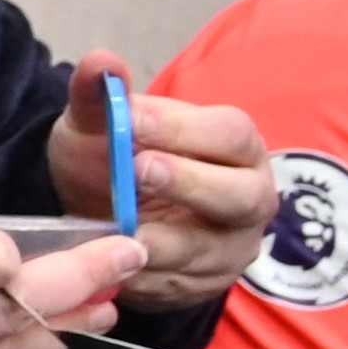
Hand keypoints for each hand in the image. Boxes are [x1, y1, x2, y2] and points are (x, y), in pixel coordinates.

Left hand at [51, 53, 273, 312]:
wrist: (101, 211)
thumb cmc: (113, 157)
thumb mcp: (98, 125)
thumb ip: (100, 96)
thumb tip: (101, 62)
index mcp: (235, 145)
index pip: (229, 134)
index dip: (182, 129)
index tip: (129, 120)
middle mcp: (249, 198)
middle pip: (240, 197)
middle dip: (190, 184)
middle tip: (138, 171)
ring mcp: (231, 247)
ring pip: (208, 251)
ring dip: (159, 240)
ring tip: (119, 229)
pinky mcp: (205, 286)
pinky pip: (179, 286)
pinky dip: (143, 276)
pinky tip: (114, 263)